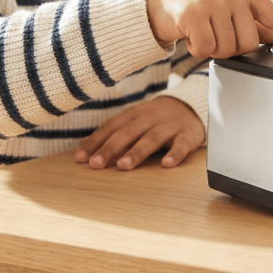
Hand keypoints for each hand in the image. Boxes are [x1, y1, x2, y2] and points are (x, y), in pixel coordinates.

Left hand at [74, 96, 203, 170]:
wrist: (191, 106)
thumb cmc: (156, 119)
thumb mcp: (134, 120)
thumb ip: (112, 133)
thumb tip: (81, 149)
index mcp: (134, 114)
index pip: (111, 127)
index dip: (96, 142)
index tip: (81, 158)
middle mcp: (150, 118)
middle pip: (128, 133)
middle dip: (111, 148)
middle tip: (96, 164)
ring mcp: (169, 126)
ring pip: (152, 138)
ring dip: (137, 152)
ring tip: (124, 166)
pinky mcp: (187, 134)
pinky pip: (181, 145)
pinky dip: (175, 154)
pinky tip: (166, 164)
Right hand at [146, 0, 272, 58]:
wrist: (161, 2)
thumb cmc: (200, 8)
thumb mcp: (231, 9)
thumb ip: (255, 23)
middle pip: (249, 42)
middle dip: (233, 48)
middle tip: (218, 36)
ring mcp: (213, 1)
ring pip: (228, 48)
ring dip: (214, 49)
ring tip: (204, 33)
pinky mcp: (193, 13)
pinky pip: (207, 49)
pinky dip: (198, 50)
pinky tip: (191, 35)